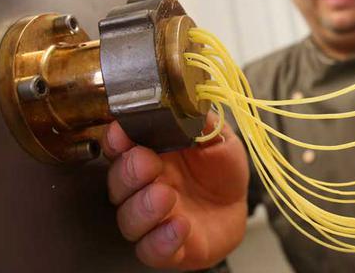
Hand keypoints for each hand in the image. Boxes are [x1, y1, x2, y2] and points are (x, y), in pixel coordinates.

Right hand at [102, 113, 248, 269]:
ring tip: (166, 196)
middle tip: (146, 164)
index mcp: (151, 155)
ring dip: (143, 208)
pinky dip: (161, 240)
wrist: (237, 205)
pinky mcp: (167, 247)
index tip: (120, 133)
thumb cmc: (221, 169)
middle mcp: (145, 187)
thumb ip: (200, 124)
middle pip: (118, 183)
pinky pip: (152, 250)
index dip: (116, 140)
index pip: (121, 147)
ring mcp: (154, 219)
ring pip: (129, 219)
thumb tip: (188, 105)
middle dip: (128, 172)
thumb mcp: (218, 139)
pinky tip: (179, 225)